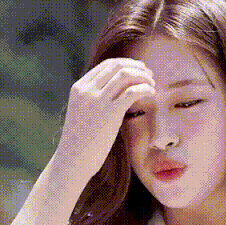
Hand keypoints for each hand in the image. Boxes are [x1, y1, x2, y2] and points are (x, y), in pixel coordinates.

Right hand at [57, 58, 154, 176]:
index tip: (139, 69)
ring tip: (152, 84)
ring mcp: (96, 100)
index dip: (126, 64)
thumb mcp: (83, 115)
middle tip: (149, 74)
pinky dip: (144, 88)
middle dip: (137, 67)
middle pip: (117, 66)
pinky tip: (151, 93)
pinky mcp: (109, 113)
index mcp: (79, 88)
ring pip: (125, 75)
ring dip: (143, 77)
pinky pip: (131, 92)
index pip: (106, 65)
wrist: (73, 161)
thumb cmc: (80, 143)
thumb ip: (94, 101)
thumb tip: (116, 96)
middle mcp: (86, 90)